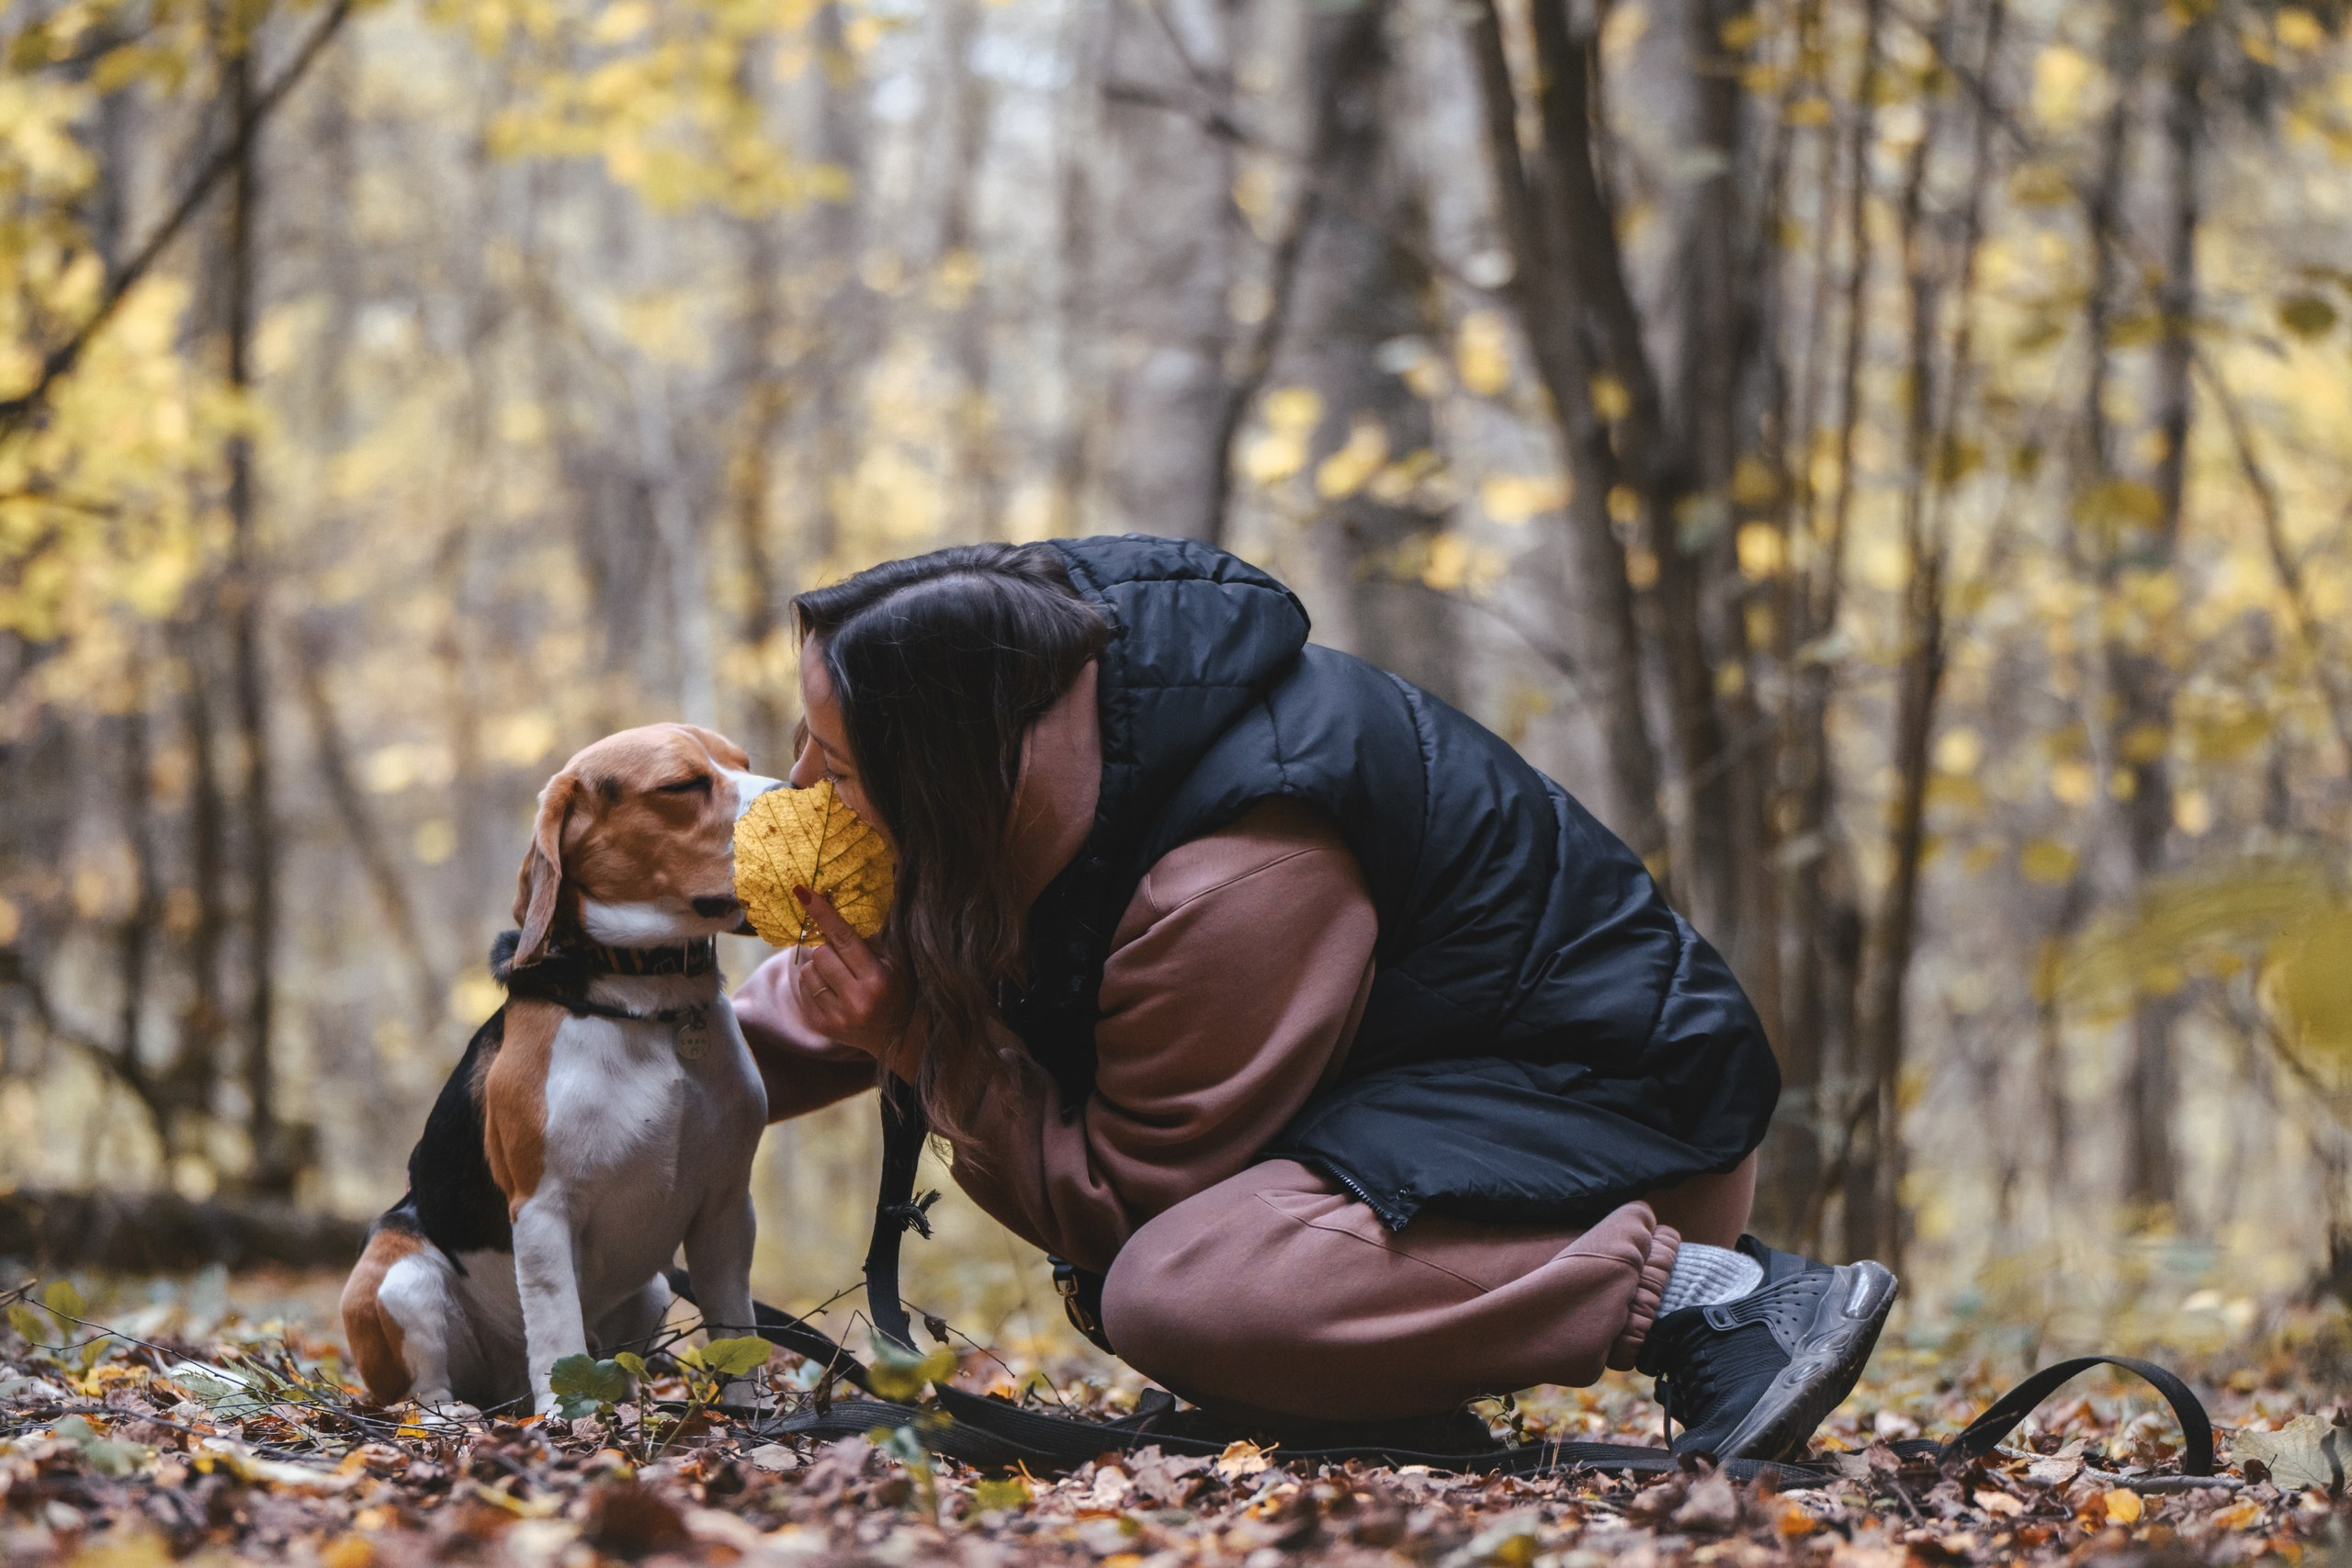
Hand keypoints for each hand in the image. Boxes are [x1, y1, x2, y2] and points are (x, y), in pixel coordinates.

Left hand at [791, 887, 907, 1056]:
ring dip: (819, 967)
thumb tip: (844, 904)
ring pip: (807, 971)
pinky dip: (814, 984)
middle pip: (821, 953)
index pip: (844, 938)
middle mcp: (857, 1001)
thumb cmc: (899, 989)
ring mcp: (837, 1017)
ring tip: (840, 976)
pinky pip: (803, 989)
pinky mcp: (821, 1026)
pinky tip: (833, 991)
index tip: (803, 892)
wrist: (897, 1038)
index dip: (823, 913)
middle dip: (830, 949)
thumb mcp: (896, 961)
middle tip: (845, 957)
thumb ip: (873, 936)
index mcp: (878, 980)